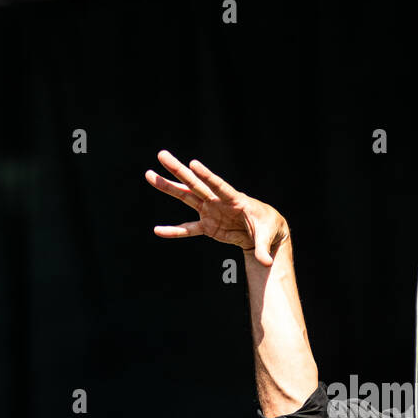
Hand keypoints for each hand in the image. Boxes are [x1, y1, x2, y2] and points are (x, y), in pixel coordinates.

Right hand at [145, 150, 288, 264]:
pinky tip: (158, 230)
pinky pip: (188, 229)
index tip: (193, 164)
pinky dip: (174, 231)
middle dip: (179, 170)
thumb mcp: (267, 237)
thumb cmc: (268, 228)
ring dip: (168, 187)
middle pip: (195, 185)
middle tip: (161, 155)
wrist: (264, 233)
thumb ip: (262, 248)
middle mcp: (219, 202)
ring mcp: (211, 212)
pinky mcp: (208, 226)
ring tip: (150, 175)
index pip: (218, 185)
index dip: (206, 176)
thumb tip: (266, 262)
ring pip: (186, 198)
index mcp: (235, 199)